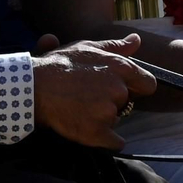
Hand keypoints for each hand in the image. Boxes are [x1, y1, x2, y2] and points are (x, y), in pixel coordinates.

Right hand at [32, 32, 156, 149]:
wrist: (33, 87)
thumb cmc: (59, 65)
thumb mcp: (87, 48)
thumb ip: (116, 47)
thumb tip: (136, 40)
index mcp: (120, 68)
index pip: (148, 84)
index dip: (137, 87)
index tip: (125, 89)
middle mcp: (118, 90)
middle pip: (126, 103)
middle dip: (113, 101)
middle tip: (89, 95)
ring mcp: (108, 112)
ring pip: (116, 120)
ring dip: (104, 118)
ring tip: (79, 107)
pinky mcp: (97, 133)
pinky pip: (114, 142)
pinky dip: (105, 139)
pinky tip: (87, 127)